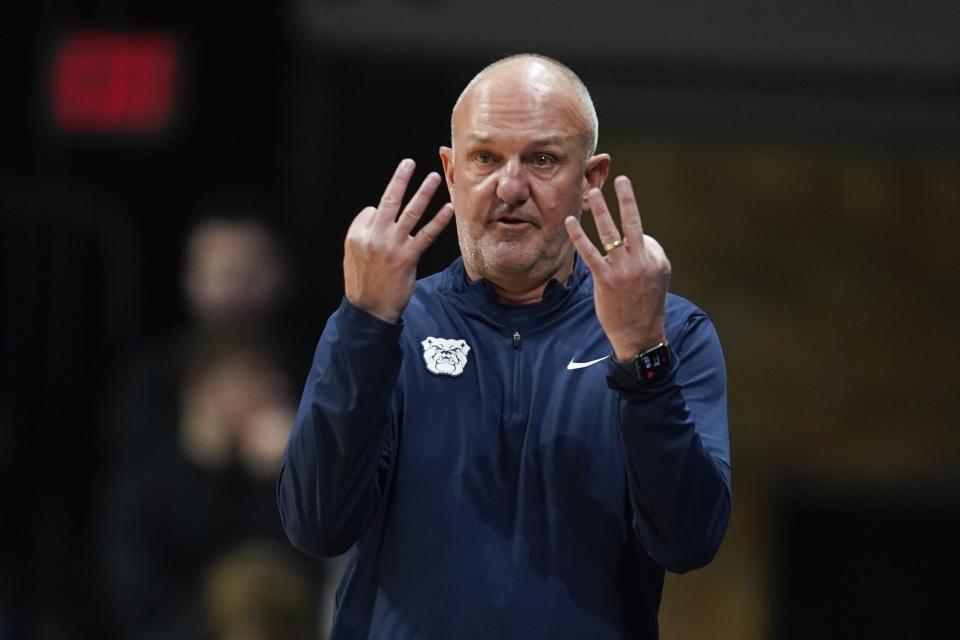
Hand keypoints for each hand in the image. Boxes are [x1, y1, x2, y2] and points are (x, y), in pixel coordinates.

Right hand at [344, 159, 454, 322]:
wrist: (369, 309)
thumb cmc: (362, 281)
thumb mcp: (352, 254)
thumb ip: (363, 231)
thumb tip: (375, 212)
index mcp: (358, 233)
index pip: (372, 210)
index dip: (379, 212)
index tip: (385, 217)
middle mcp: (374, 236)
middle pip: (389, 201)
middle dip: (400, 179)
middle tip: (409, 163)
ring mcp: (393, 245)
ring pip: (410, 212)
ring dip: (423, 193)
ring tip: (434, 178)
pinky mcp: (409, 257)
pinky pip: (426, 234)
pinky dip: (438, 220)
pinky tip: (448, 208)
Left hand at [564, 176, 669, 360]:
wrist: (640, 335)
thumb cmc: (646, 306)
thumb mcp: (657, 279)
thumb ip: (649, 256)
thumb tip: (637, 239)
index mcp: (657, 259)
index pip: (642, 236)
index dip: (632, 242)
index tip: (626, 255)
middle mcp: (642, 261)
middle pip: (633, 223)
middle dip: (626, 199)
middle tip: (620, 178)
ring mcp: (624, 270)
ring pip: (611, 234)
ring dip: (601, 211)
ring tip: (593, 192)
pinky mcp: (606, 280)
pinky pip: (590, 253)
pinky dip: (579, 236)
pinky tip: (570, 222)